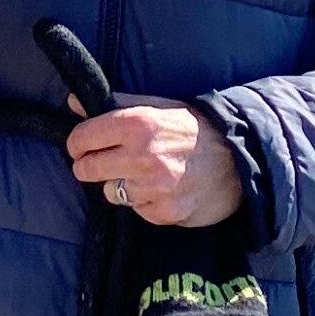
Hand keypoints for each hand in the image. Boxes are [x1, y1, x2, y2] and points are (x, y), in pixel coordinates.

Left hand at [66, 97, 242, 227]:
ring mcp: (154, 187)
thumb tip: (73, 102)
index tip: (84, 147)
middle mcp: (142, 156)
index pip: (80, 139)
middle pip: (86, 170)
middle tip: (109, 163)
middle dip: (92, 167)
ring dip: (122, 186)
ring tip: (146, 175)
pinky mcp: (165, 213)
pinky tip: (163, 190)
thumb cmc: (193, 129)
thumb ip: (114, 104)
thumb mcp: (157, 107)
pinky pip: (137, 210)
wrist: (241, 158)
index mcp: (137, 123)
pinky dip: (145, 203)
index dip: (78, 144)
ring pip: (110, 192)